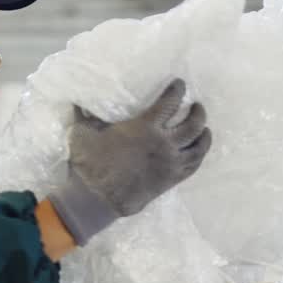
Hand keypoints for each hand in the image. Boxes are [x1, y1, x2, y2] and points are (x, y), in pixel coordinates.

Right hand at [49, 79, 210, 244]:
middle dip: (198, 112)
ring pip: (199, 146)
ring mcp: (170, 163)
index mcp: (145, 127)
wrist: (97, 198)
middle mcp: (164, 143)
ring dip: (204, 135)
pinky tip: (198, 151)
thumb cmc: (90, 164)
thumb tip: (78, 101)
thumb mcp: (82, 133)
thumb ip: (84, 114)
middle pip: (193, 124)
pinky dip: (199, 155)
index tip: (180, 84)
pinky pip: (193, 165)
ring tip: (205, 129)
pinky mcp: (170, 180)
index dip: (177, 91)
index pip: (169, 103)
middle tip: (197, 106)